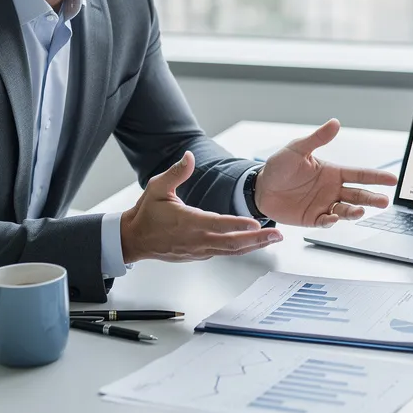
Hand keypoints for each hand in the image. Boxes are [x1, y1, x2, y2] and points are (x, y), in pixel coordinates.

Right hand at [120, 151, 283, 262]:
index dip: (237, 224)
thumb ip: (176, 172)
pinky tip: (253, 244)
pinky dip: (241, 249)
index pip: (218, 224)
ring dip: (253, 245)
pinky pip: (224, 253)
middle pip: (232, 243)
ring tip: (272, 239)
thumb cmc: (147, 214)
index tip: (255, 223)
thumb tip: (189, 157)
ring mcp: (199, 250)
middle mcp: (197, 240)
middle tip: (276, 234)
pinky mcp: (200, 255)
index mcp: (188, 222)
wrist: (136, 239)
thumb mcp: (157, 187)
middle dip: (257, 239)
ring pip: (231, 251)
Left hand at [255, 119, 398, 227]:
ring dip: (355, 211)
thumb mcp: (297, 149)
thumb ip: (317, 139)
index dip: (376, 177)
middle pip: (358, 195)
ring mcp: (324, 204)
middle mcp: (332, 189)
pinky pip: (327, 221)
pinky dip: (332, 221)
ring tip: (360, 211)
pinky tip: (333, 218)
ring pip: (346, 210)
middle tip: (385, 202)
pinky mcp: (313, 218)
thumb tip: (335, 123)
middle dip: (373, 198)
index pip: (359, 175)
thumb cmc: (279, 166)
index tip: (392, 180)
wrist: (261, 188)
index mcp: (333, 173)